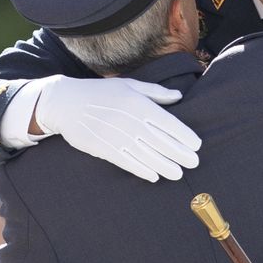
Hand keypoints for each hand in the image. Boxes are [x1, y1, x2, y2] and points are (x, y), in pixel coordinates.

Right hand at [29, 76, 201, 181]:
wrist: (65, 103)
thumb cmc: (100, 92)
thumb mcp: (128, 85)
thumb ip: (155, 93)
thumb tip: (178, 96)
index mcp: (138, 103)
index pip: (168, 122)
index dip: (184, 136)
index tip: (196, 145)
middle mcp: (130, 121)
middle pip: (161, 142)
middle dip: (180, 154)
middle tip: (194, 163)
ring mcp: (116, 136)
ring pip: (147, 155)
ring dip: (165, 166)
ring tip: (178, 174)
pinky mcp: (104, 149)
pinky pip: (127, 162)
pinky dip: (142, 170)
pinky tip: (154, 176)